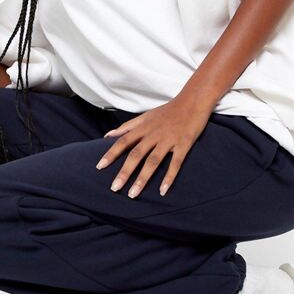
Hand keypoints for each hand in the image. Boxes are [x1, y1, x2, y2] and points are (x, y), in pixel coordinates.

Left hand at [95, 96, 212, 197]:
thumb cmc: (168, 110)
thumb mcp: (146, 115)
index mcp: (144, 127)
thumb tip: (108, 135)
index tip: (99, 167)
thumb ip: (127, 126)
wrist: (193, 100)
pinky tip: (162, 191)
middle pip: (136, 154)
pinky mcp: (184, 143)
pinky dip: (169, 177)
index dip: (111, 154)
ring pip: (153, 161)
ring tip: (133, 194)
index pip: (123, 141)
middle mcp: (154, 134)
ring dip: (142, 178)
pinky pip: (175, 162)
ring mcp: (169, 139)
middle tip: (114, 188)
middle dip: (124, 172)